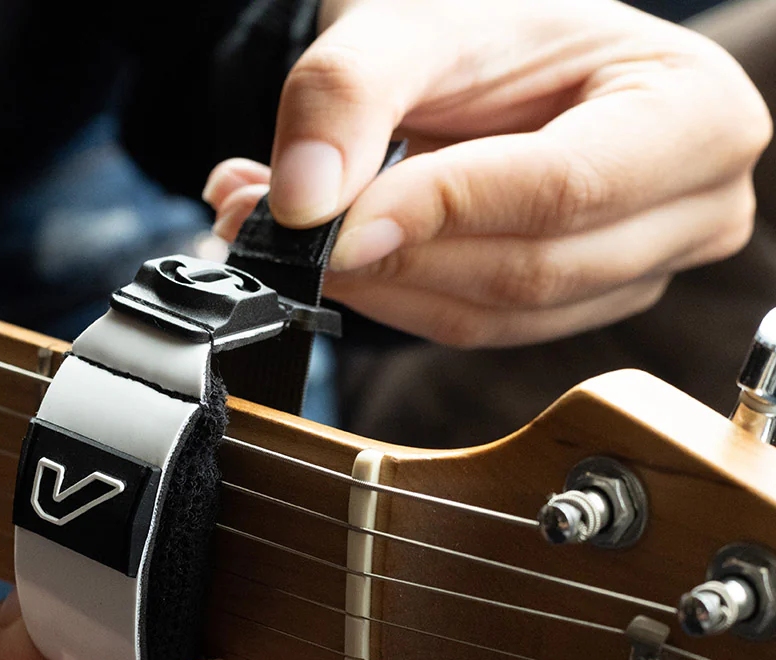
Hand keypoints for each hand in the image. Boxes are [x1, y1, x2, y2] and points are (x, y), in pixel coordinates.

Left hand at [205, 0, 771, 346]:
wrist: (500, 50)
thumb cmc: (489, 22)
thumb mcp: (415, 22)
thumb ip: (348, 96)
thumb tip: (301, 206)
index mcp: (693, 115)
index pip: (563, 191)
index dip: (441, 212)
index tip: (333, 221)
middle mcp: (688, 209)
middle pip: (527, 271)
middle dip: (388, 257)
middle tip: (268, 222)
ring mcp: (634, 272)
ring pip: (488, 316)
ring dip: (369, 283)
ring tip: (276, 224)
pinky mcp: (571, 307)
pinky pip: (470, 327)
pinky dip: (386, 295)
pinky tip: (331, 249)